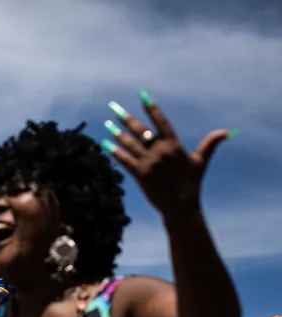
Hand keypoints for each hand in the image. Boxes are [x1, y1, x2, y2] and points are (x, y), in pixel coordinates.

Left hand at [104, 90, 231, 217]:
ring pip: (130, 144)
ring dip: (117, 133)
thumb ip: (209, 144)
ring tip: (107, 123)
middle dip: (126, 118)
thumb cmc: (191, 183)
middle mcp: (160, 152)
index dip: (152, 108)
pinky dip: (115, 152)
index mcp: (173, 145)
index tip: (142, 95)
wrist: (181, 205)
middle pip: (140, 130)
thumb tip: (225, 132)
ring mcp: (149, 163)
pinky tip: (105, 144)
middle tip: (114, 107)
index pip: (161, 122)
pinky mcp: (140, 175)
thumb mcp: (200, 161)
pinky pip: (125, 160)